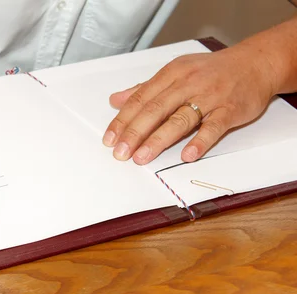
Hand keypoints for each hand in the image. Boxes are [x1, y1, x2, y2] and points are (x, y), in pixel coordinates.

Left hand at [102, 45, 276, 164]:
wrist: (256, 63)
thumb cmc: (211, 70)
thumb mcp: (176, 72)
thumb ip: (145, 88)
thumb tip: (116, 100)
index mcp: (171, 74)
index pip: (140, 99)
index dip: (123, 120)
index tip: (109, 139)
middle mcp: (188, 84)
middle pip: (155, 110)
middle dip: (134, 133)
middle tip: (120, 153)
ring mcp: (210, 97)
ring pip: (180, 119)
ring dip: (158, 140)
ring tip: (141, 157)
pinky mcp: (230, 109)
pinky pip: (214, 127)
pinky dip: (200, 141)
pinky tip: (187, 155)